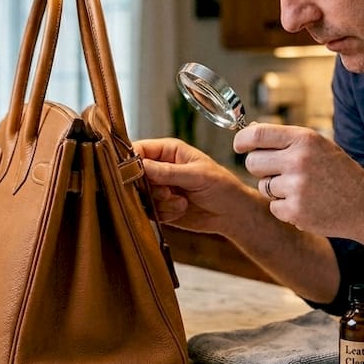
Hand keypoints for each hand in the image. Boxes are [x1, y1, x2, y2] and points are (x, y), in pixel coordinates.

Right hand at [134, 137, 257, 234]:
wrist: (233, 214)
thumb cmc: (223, 187)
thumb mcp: (198, 175)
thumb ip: (168, 171)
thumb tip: (141, 165)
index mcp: (168, 150)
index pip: (139, 149)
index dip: (131, 161)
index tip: (135, 174)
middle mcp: (160, 168)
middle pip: (134, 175)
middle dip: (150, 188)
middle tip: (168, 192)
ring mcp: (158, 188)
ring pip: (140, 196)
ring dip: (161, 203)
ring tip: (182, 202)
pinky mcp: (159, 207)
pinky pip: (149, 211)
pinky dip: (164, 214)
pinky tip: (181, 210)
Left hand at [234, 124, 363, 238]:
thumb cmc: (339, 173)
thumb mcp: (318, 146)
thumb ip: (286, 140)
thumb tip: (249, 133)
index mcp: (304, 139)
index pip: (257, 135)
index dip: (241, 141)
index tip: (239, 146)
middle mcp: (298, 160)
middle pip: (253, 163)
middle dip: (260, 169)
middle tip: (278, 173)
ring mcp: (297, 186)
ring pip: (263, 187)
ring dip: (275, 190)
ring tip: (302, 189)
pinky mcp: (295, 211)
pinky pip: (273, 207)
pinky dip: (285, 209)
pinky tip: (307, 205)